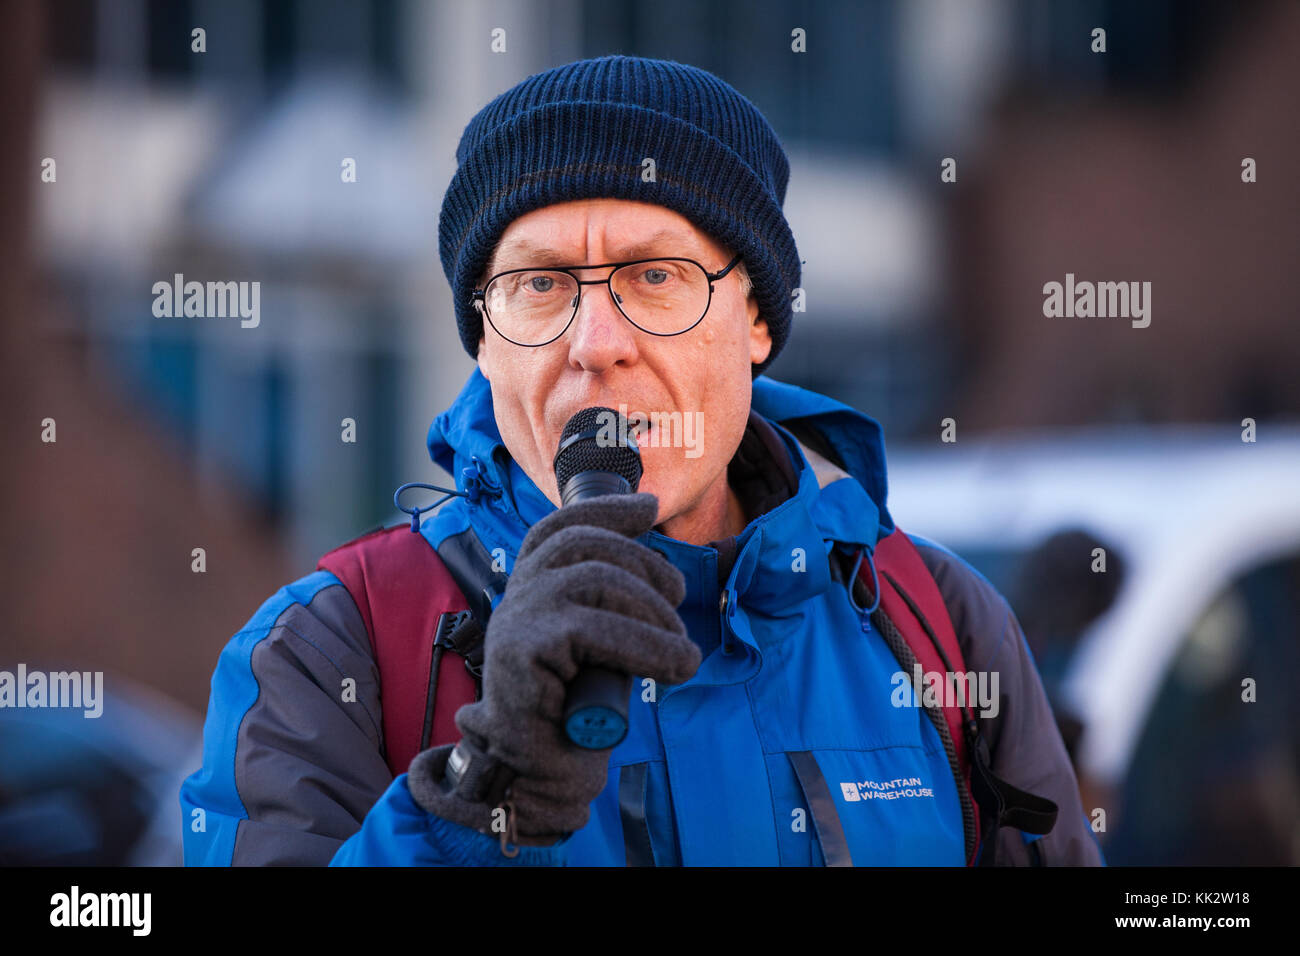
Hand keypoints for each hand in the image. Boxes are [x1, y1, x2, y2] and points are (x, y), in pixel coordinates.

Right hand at [408, 493, 700, 846]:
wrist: (537, 775)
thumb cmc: (573, 713)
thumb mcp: (600, 647)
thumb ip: (614, 611)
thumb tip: (665, 580)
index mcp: (532, 587)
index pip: (561, 528)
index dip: (606, 511)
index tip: (650, 507)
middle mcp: (517, 594)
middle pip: (585, 546)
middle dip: (646, 565)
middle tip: (680, 602)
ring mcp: (515, 618)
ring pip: (595, 580)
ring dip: (654, 612)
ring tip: (682, 653)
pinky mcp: (522, 649)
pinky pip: (593, 629)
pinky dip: (647, 646)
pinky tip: (675, 667)